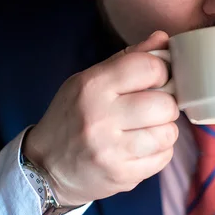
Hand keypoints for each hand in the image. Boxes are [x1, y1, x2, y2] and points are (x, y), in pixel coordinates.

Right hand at [23, 31, 178, 205]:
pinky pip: (164, 157)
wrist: (45, 168)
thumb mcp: (91, 80)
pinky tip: (141, 148)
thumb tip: (164, 39)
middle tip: (152, 108)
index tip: (155, 79)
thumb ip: (129, 59)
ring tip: (146, 129)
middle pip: (165, 103)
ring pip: (168, 132)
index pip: (149, 67)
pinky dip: (159, 151)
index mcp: (93, 86)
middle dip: (165, 105)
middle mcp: (100, 117)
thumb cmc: (74, 116)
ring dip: (164, 130)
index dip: (161, 71)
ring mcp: (111, 150)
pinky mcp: (121, 175)